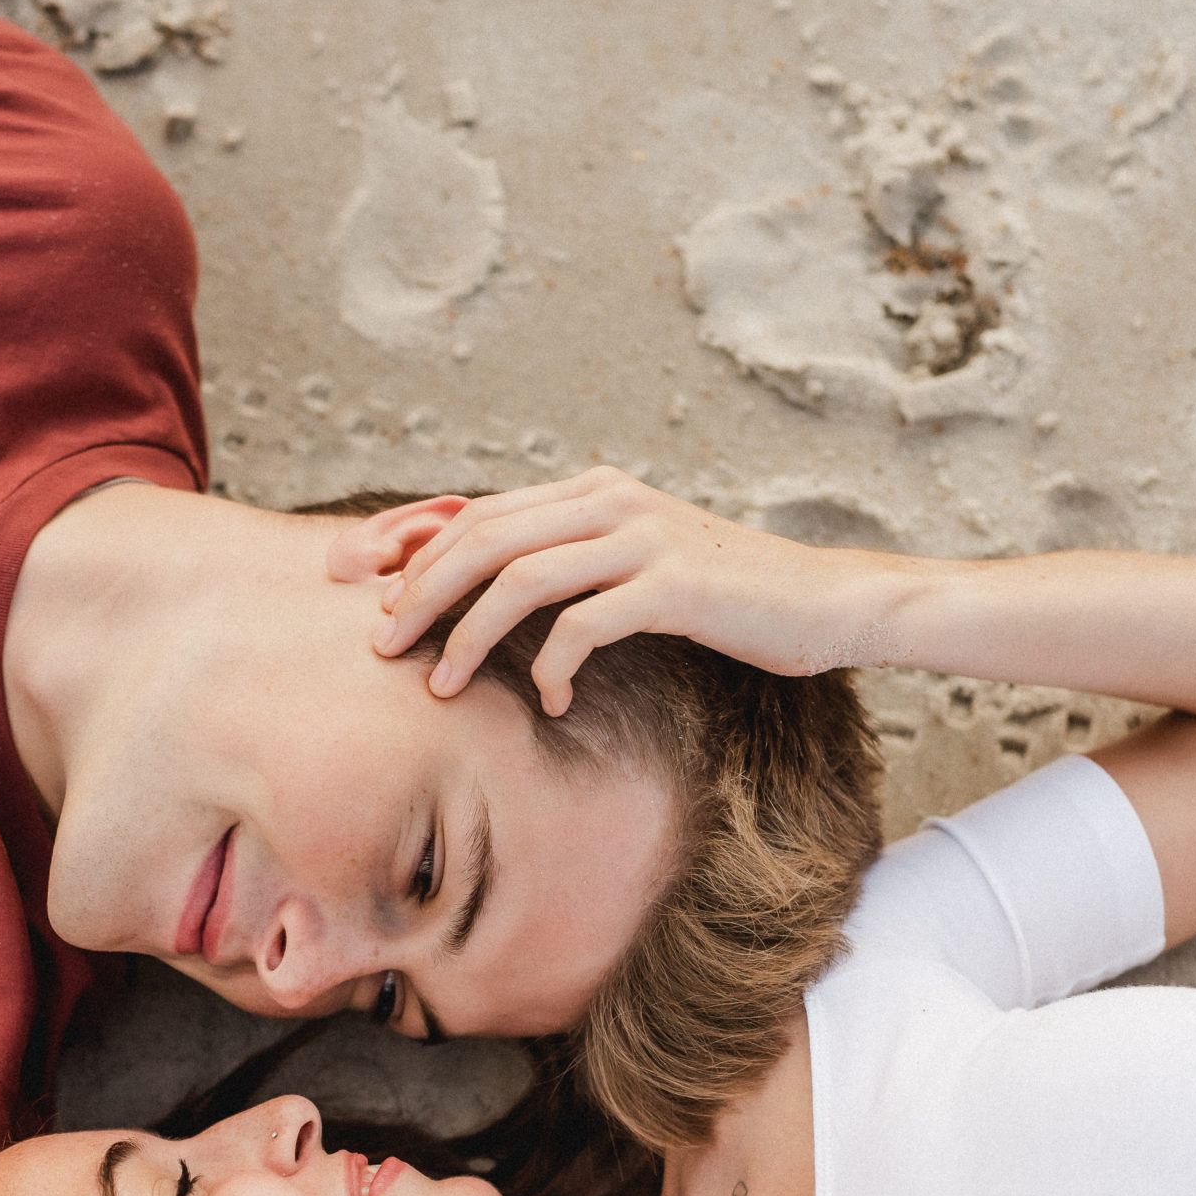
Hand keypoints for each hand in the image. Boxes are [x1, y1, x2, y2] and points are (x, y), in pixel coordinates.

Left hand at [326, 468, 908, 713]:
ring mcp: (642, 538)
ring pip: (520, 579)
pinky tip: (556, 705)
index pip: (480, 513)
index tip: (373, 601)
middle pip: (483, 539)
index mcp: (593, 490)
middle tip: (382, 648)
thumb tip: (489, 592)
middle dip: (420, 595)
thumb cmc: (725, 597)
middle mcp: (611, 501)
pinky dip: (555, 670)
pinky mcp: (673, 585)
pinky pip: (585, 625)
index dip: (417, 555)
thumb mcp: (637, 566)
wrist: (822, 601)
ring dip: (468, 637)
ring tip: (440, 687)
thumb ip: (571, 563)